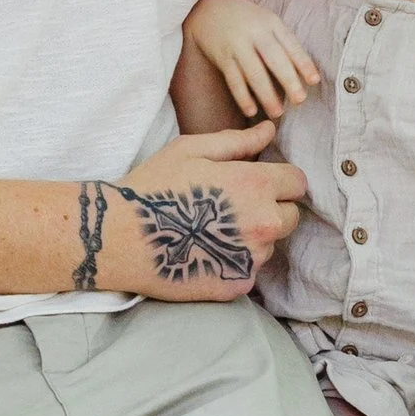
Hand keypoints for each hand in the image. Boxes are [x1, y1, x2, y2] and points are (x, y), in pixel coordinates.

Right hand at [77, 125, 307, 301]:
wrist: (117, 238)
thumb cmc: (152, 187)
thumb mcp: (191, 150)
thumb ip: (237, 141)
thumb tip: (270, 129)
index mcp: (255, 185)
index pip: (297, 183)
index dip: (279, 181)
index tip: (255, 183)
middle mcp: (262, 224)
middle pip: (289, 217)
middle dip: (269, 210)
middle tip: (231, 208)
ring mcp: (251, 259)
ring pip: (269, 245)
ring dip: (251, 238)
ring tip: (210, 232)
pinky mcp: (237, 285)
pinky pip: (248, 271)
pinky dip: (233, 263)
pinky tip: (204, 253)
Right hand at [184, 0, 320, 120]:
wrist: (209, 9)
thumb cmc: (247, 21)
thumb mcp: (267, 22)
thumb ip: (283, 42)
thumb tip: (303, 73)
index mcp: (271, 23)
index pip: (290, 44)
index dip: (303, 63)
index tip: (314, 81)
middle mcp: (255, 33)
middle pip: (274, 58)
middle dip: (288, 80)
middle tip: (300, 100)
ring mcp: (237, 45)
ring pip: (253, 72)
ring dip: (266, 94)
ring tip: (277, 113)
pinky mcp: (222, 56)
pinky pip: (233, 79)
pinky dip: (242, 96)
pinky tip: (251, 111)